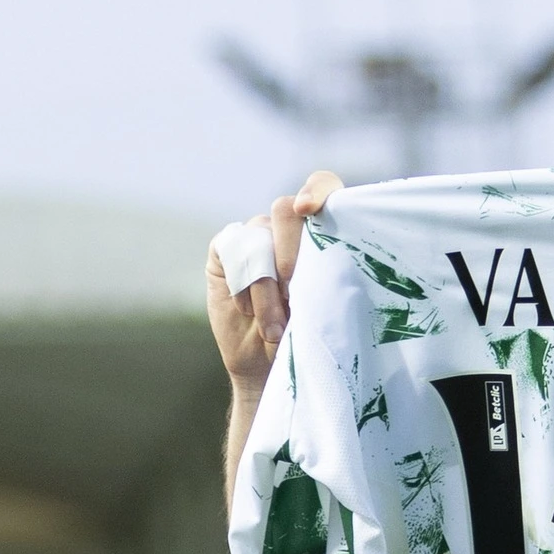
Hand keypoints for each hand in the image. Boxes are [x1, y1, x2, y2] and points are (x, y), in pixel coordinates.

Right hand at [206, 170, 344, 399]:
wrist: (270, 367)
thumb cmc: (309, 338)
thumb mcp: (327, 308)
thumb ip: (327, 275)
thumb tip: (328, 261)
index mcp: (320, 232)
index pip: (322, 186)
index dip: (316, 190)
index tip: (308, 209)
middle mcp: (286, 227)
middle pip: (285, 211)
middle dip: (291, 256)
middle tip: (295, 298)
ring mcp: (254, 236)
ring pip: (258, 240)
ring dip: (266, 289)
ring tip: (275, 328)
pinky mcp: (225, 250)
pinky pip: (231, 251)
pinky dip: (241, 286)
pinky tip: (248, 312)